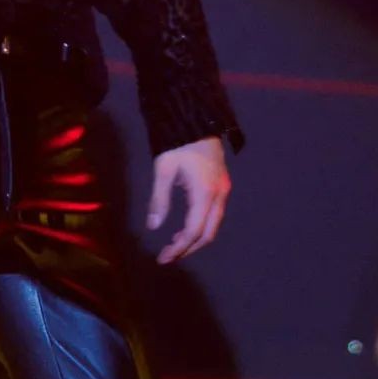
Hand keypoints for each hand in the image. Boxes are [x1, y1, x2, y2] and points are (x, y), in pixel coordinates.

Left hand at [147, 136, 230, 263]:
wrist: (195, 120)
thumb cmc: (177, 144)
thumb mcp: (163, 170)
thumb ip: (159, 199)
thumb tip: (153, 226)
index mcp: (204, 193)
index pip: (193, 231)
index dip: (178, 248)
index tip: (162, 258)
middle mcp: (219, 195)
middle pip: (208, 233)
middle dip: (188, 248)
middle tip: (168, 255)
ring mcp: (224, 189)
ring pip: (213, 225)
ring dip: (195, 238)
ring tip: (174, 242)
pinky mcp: (223, 185)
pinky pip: (215, 214)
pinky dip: (201, 225)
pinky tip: (185, 226)